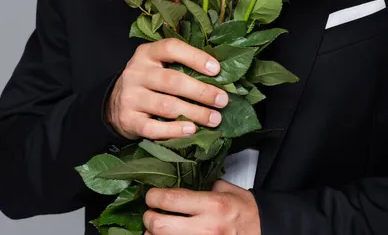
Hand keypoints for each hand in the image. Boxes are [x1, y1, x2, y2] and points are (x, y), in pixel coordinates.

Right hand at [105, 38, 228, 139]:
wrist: (114, 104)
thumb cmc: (148, 82)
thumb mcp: (157, 65)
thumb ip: (181, 64)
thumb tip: (219, 74)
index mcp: (147, 53)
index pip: (171, 48)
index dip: (195, 57)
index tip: (216, 69)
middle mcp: (136, 72)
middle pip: (172, 80)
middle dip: (201, 91)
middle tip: (222, 100)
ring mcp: (130, 97)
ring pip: (166, 105)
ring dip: (194, 113)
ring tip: (214, 119)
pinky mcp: (128, 120)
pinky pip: (153, 128)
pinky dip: (174, 130)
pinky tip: (191, 130)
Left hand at [143, 178, 260, 234]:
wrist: (264, 231)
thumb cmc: (245, 211)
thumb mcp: (226, 190)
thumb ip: (202, 186)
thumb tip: (179, 182)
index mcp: (212, 205)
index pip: (171, 200)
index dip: (154, 196)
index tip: (151, 194)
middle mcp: (205, 228)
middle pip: (160, 226)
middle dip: (149, 218)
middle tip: (150, 212)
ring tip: (156, 227)